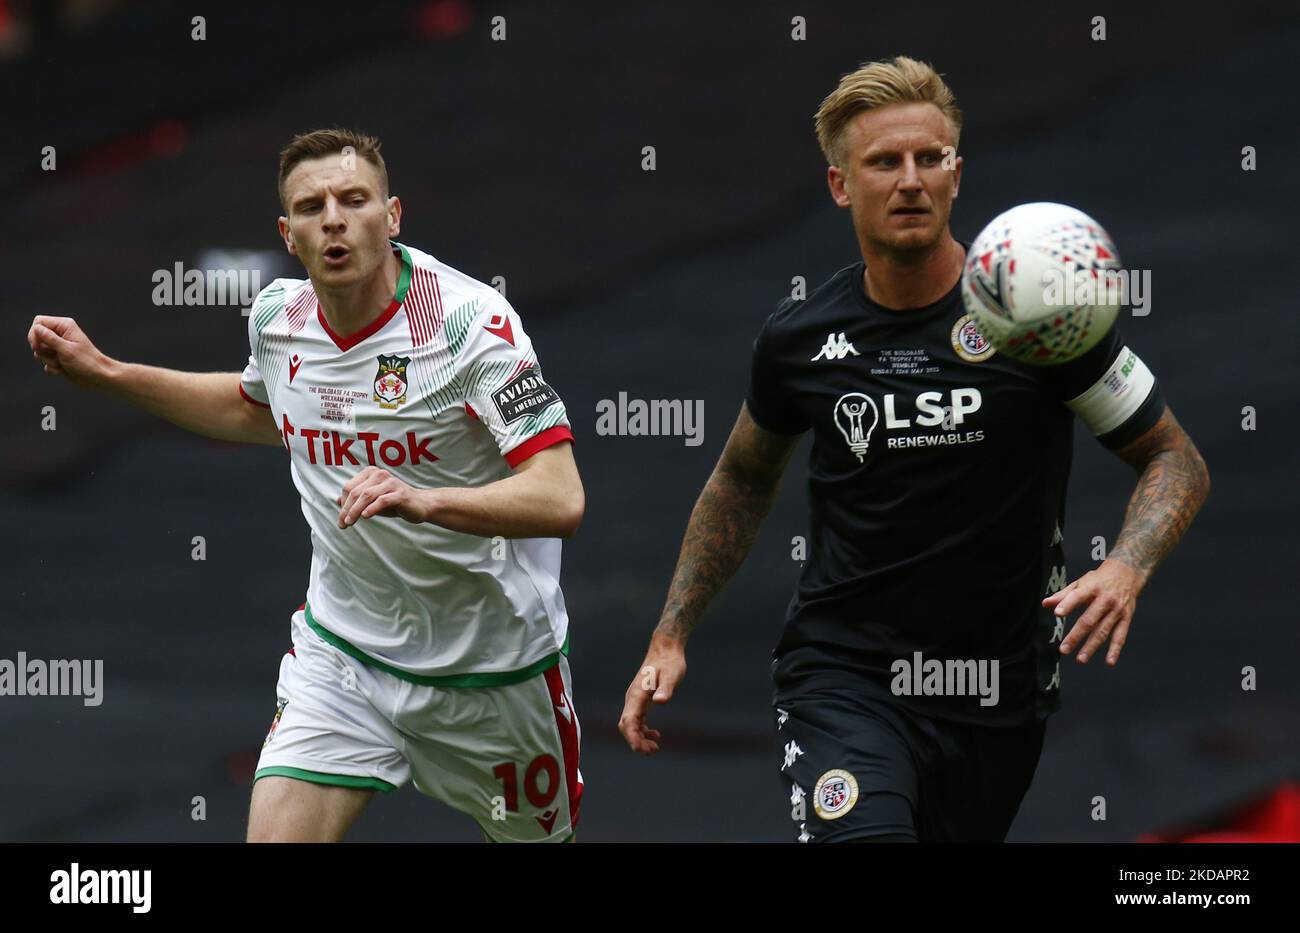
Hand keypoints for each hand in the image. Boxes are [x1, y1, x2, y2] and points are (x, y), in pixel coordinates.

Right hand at [27, 315, 112, 386]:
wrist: (98, 377)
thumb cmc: (87, 361)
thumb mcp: (67, 349)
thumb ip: (50, 339)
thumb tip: (37, 328)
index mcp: (64, 326)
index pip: (38, 322)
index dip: (34, 334)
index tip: (37, 346)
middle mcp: (60, 334)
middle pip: (35, 337)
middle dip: (42, 350)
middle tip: (55, 356)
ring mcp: (58, 346)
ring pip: (39, 351)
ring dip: (48, 360)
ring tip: (62, 363)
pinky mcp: (58, 358)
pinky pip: (44, 362)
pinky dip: (52, 368)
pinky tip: (63, 369)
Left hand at [336, 467, 429, 527]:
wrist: (419, 505)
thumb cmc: (394, 502)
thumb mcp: (372, 501)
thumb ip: (356, 499)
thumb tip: (337, 501)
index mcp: (371, 473)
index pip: (349, 488)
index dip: (343, 504)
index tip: (342, 519)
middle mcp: (380, 474)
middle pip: (356, 492)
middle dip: (347, 509)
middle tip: (343, 524)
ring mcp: (391, 483)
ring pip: (367, 495)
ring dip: (355, 510)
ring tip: (350, 522)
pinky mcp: (401, 494)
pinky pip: (382, 500)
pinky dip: (372, 508)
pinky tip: (365, 517)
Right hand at [618, 631, 686, 753]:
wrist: (666, 649)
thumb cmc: (670, 662)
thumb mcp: (672, 675)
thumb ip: (666, 688)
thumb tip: (660, 701)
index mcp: (637, 694)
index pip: (628, 721)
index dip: (632, 737)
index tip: (641, 749)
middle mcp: (632, 698)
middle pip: (626, 725)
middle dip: (635, 741)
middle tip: (652, 751)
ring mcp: (636, 699)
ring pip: (631, 724)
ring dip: (639, 738)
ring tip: (655, 748)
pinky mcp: (641, 700)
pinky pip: (637, 720)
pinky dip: (643, 730)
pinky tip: (655, 735)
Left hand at [1042, 559, 1143, 665]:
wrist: (1128, 573)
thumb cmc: (1099, 579)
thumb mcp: (1081, 582)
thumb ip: (1063, 595)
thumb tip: (1045, 604)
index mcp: (1092, 588)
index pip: (1078, 596)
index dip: (1067, 605)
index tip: (1057, 614)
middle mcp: (1105, 600)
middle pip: (1089, 620)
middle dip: (1076, 635)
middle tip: (1064, 649)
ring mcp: (1117, 610)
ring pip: (1103, 631)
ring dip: (1092, 646)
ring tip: (1080, 659)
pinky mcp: (1126, 618)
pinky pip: (1121, 635)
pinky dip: (1115, 649)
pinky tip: (1109, 661)